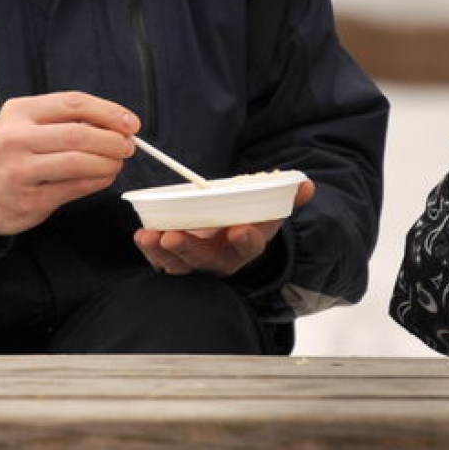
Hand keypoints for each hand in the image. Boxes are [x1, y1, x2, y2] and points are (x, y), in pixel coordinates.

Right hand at [0, 92, 138, 236]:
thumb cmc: (13, 153)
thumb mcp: (27, 124)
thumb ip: (67, 119)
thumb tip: (120, 123)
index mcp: (18, 111)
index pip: (74, 103)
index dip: (109, 112)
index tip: (132, 123)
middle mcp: (15, 139)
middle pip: (80, 134)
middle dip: (114, 140)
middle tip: (129, 146)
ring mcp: (20, 171)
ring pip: (80, 163)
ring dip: (109, 163)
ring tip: (117, 162)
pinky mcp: (30, 200)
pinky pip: (77, 188)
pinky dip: (99, 181)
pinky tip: (105, 177)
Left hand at [134, 178, 315, 276]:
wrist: (236, 233)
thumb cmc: (254, 217)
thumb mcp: (275, 206)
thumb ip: (290, 195)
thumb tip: (306, 185)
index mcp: (249, 244)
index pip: (248, 246)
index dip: (244, 240)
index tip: (238, 229)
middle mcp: (222, 258)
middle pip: (206, 260)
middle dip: (189, 249)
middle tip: (174, 236)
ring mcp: (198, 261)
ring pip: (179, 264)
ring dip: (162, 252)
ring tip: (149, 236)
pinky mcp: (177, 257)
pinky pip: (162, 259)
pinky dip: (151, 250)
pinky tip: (142, 234)